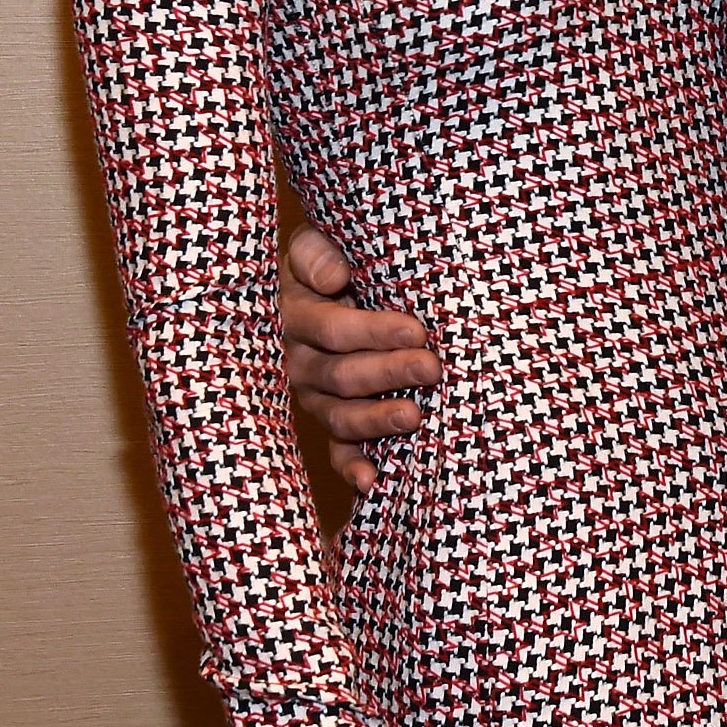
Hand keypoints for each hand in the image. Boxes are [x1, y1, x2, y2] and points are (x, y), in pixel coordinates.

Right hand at [281, 225, 442, 492]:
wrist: (327, 279)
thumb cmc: (331, 259)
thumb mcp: (315, 245)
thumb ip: (316, 254)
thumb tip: (334, 277)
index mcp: (295, 315)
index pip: (331, 328)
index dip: (372, 331)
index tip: (415, 329)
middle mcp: (299, 361)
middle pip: (342, 375)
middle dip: (389, 372)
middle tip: (431, 368)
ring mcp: (314, 396)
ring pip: (341, 415)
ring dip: (378, 420)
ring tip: (416, 416)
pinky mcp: (330, 421)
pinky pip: (337, 451)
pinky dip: (354, 468)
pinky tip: (375, 481)